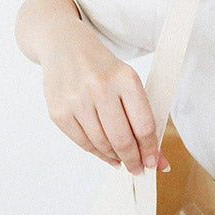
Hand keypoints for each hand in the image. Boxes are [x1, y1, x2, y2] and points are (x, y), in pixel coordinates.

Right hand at [41, 36, 169, 174]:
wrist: (64, 46)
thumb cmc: (101, 66)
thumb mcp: (127, 80)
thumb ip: (142, 116)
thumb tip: (156, 156)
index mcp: (125, 78)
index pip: (143, 124)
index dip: (151, 149)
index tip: (154, 162)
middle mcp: (100, 88)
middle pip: (122, 139)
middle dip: (133, 160)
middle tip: (138, 168)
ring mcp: (77, 100)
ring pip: (102, 144)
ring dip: (115, 158)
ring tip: (122, 160)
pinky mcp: (59, 111)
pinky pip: (82, 143)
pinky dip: (97, 153)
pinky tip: (106, 154)